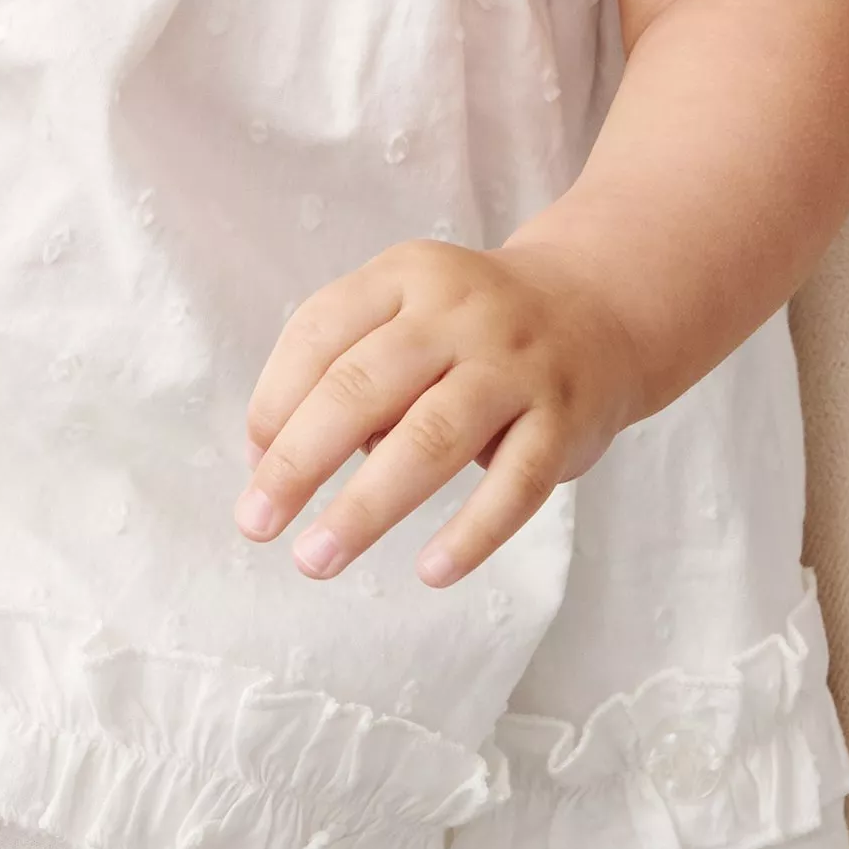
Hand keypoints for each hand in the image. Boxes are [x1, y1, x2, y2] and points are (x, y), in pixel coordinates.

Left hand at [235, 237, 644, 589]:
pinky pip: (516, 485)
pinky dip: (472, 533)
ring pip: (431, 438)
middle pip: (362, 387)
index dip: (274, 401)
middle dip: (298, 461)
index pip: (318, 333)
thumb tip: (271, 457)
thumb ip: (345, 368)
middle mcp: (458, 313)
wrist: (597, 309)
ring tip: (317, 558)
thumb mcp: (408, 314)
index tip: (251, 464)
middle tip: (255, 522)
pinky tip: (431, 571)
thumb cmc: (469, 331)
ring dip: (366, 506)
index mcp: (404, 277)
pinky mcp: (564, 419)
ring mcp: (514, 365)